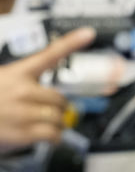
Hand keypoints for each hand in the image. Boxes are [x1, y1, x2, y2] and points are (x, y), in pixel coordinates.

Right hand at [0, 27, 95, 153]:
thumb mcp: (2, 82)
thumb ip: (24, 83)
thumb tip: (54, 95)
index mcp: (16, 73)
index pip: (49, 54)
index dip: (72, 42)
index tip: (88, 33)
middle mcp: (21, 90)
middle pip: (60, 98)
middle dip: (57, 108)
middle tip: (46, 112)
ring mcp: (22, 112)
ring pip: (59, 117)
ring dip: (56, 124)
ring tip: (42, 125)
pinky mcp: (23, 133)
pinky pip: (53, 134)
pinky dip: (54, 137)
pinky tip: (47, 136)